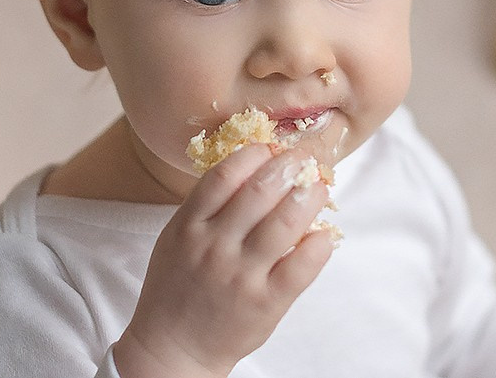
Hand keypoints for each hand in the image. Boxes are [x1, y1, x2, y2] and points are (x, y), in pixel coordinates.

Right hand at [113, 144, 333, 377]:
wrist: (173, 347)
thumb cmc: (178, 286)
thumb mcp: (177, 236)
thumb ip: (207, 204)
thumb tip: (253, 165)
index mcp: (189, 226)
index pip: (225, 175)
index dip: (255, 154)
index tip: (271, 148)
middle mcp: (214, 248)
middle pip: (260, 191)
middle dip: (289, 166)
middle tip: (303, 160)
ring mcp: (241, 277)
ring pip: (285, 224)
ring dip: (309, 197)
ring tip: (319, 188)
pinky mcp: (266, 304)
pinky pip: (301, 267)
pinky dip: (318, 245)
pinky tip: (323, 235)